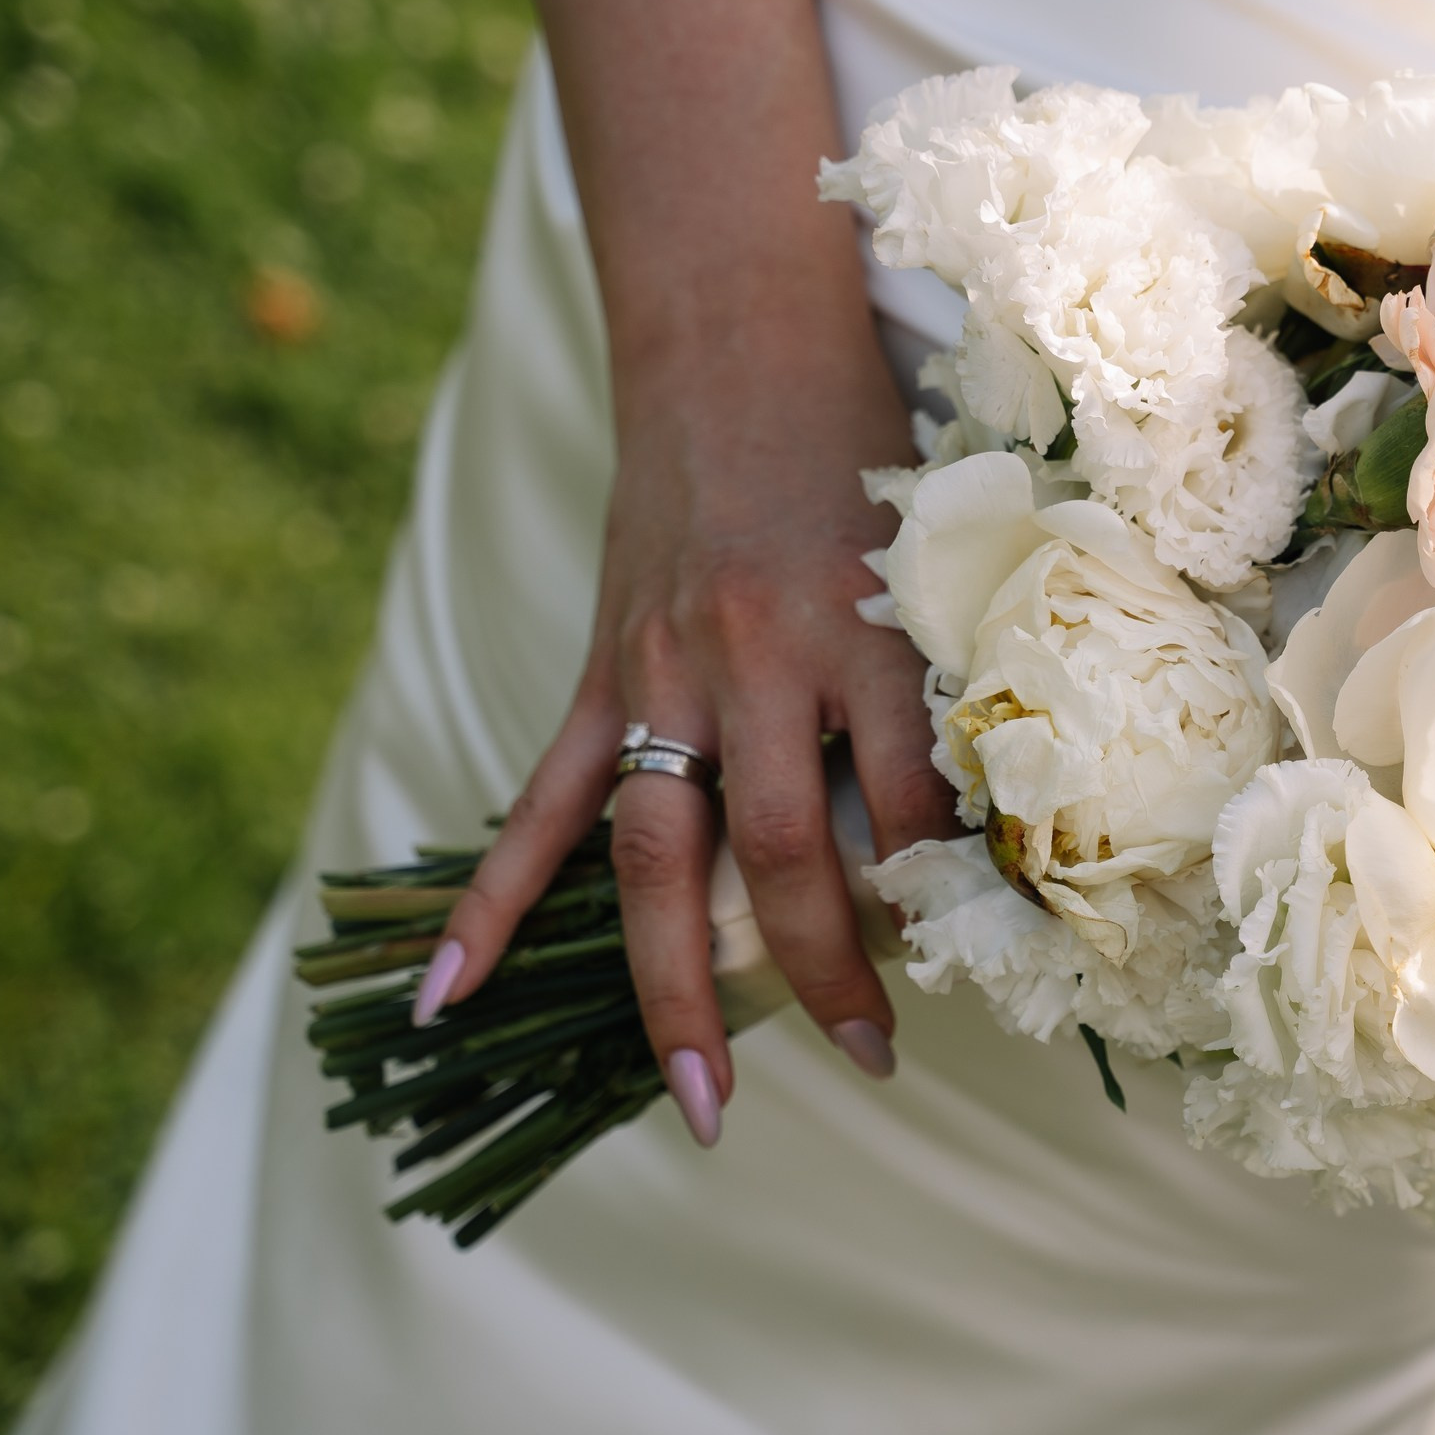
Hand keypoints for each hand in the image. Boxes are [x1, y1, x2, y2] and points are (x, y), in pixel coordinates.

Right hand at [417, 319, 957, 1144]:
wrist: (739, 333)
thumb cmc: (866, 443)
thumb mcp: (936, 552)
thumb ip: (950, 678)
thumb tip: (988, 827)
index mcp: (862, 631)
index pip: (915, 803)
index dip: (954, 897)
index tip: (990, 964)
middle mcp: (758, 660)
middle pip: (784, 856)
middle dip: (828, 974)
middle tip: (873, 1061)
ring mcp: (661, 670)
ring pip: (657, 858)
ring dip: (675, 988)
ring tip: (698, 1102)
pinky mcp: (601, 668)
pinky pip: (541, 803)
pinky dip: (491, 903)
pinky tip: (445, 997)